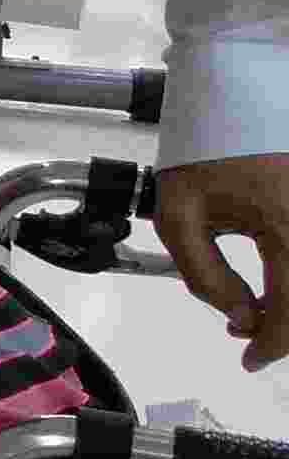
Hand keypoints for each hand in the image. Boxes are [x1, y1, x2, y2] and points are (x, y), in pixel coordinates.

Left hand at [156, 152, 288, 373]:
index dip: (274, 345)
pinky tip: (273, 289)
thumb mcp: (180, 216)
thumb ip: (204, 275)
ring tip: (254, 312)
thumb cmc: (205, 150)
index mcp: (287, 227)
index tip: (250, 359)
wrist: (232, 99)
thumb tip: (238, 319)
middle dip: (287, 330)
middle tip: (248, 337)